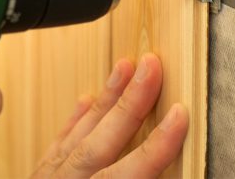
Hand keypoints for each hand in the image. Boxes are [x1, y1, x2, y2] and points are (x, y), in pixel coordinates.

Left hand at [32, 53, 188, 178]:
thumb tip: (155, 171)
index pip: (123, 175)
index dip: (155, 146)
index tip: (179, 115)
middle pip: (98, 143)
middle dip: (130, 103)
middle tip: (152, 66)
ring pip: (77, 136)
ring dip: (105, 101)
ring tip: (125, 67)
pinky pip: (55, 147)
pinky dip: (74, 123)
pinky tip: (85, 101)